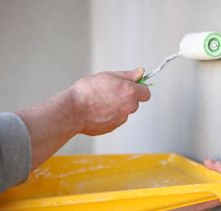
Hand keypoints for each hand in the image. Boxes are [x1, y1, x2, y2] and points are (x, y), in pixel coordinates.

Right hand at [17, 68, 149, 168]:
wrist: (73, 110)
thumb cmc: (88, 91)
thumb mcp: (108, 76)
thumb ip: (128, 75)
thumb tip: (141, 72)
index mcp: (130, 92)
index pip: (146, 93)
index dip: (139, 88)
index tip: (132, 85)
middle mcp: (128, 107)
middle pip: (134, 103)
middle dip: (126, 97)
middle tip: (110, 91)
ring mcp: (121, 119)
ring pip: (123, 111)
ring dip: (116, 106)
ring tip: (100, 101)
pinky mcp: (112, 127)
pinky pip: (114, 119)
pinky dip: (108, 115)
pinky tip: (96, 110)